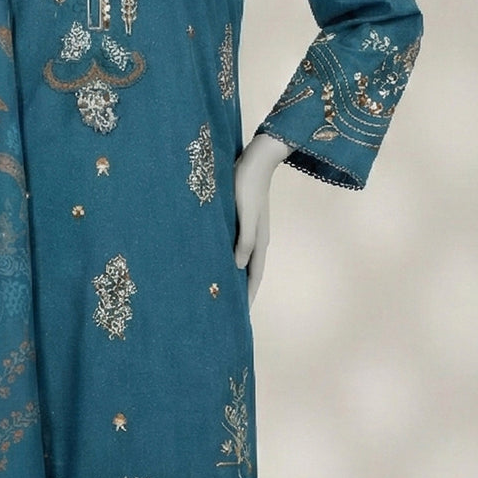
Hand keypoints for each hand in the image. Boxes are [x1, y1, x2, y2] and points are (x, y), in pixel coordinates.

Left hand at [234, 133, 289, 304]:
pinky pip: (236, 245)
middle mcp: (257, 239)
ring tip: (221, 289)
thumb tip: (237, 266)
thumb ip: (244, 240)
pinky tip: (218, 258)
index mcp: (259, 242)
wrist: (255, 159)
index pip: (253, 277)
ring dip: (234, 275)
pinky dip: (230, 257)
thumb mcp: (245, 214)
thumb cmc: (247, 185)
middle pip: (249, 272)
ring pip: (242, 259)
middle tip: (226, 310)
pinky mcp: (242, 219)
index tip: (238, 317)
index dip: (247, 297)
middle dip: (241, 291)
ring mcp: (250, 229)